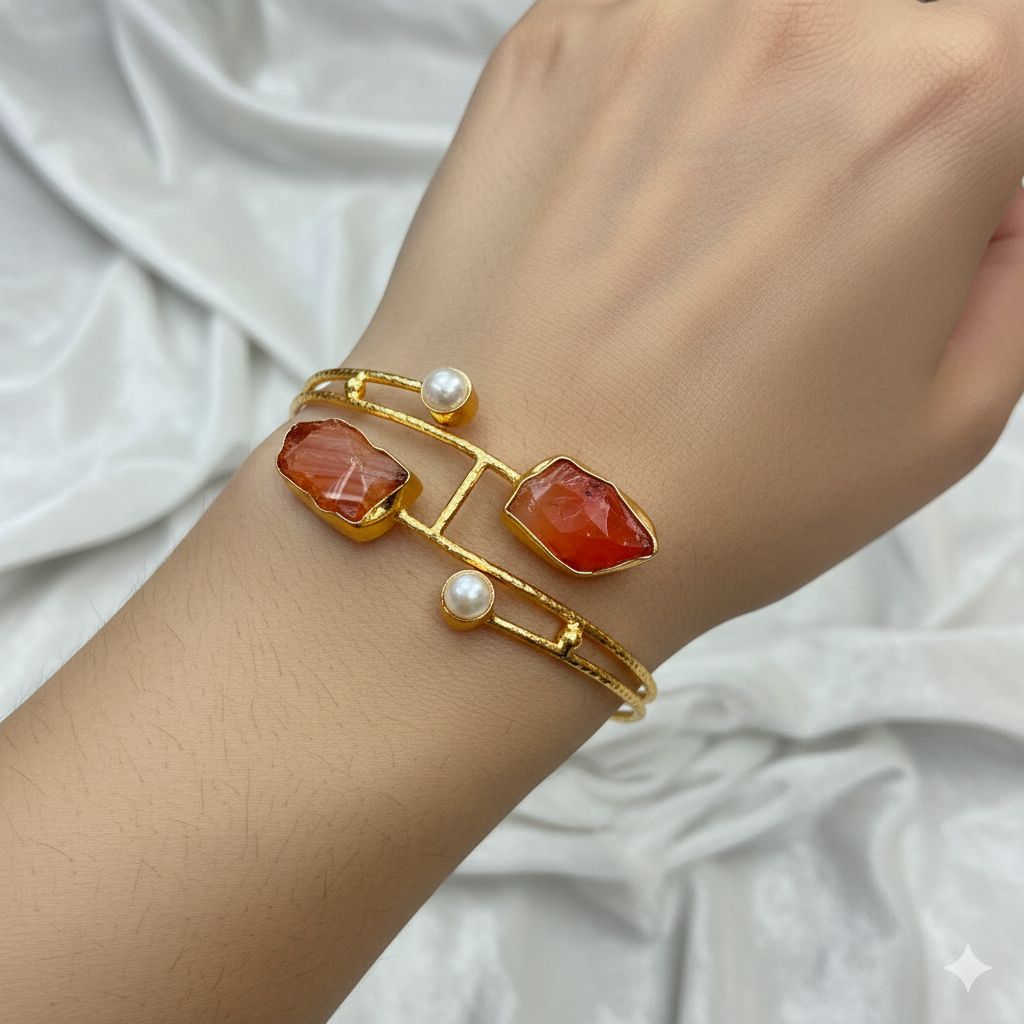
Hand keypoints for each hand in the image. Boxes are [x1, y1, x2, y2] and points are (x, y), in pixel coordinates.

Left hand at [352, 0, 1023, 662]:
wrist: (515, 512)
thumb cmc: (722, 494)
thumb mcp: (952, 415)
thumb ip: (1010, 263)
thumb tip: (992, 186)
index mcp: (937, 101)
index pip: (1005, 43)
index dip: (973, 134)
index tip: (934, 195)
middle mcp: (801, 18)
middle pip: (881, 22)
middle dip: (871, 113)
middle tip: (813, 226)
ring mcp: (655, 16)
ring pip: (762, 16)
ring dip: (759, 96)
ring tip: (712, 223)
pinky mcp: (546, 45)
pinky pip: (648, 24)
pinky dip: (663, 87)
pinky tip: (637, 197)